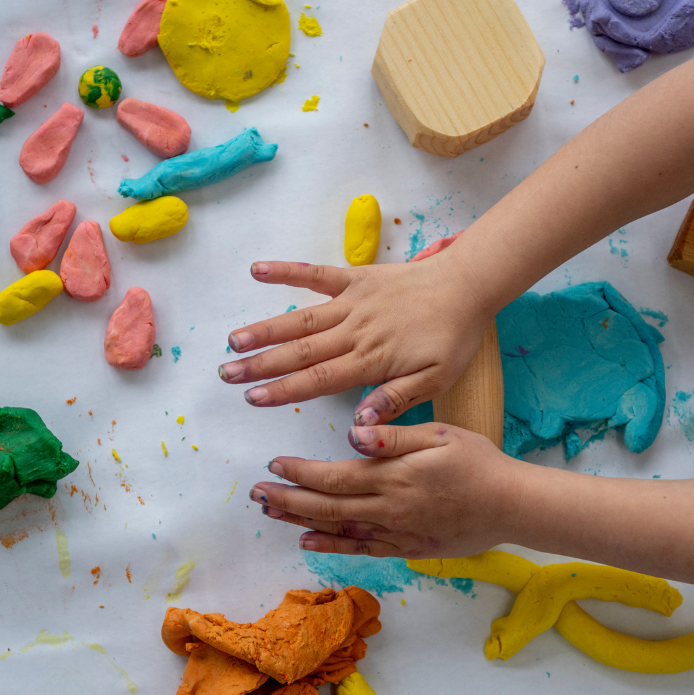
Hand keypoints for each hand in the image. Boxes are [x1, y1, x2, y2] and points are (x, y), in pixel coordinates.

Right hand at [218, 250, 490, 424]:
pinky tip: (258, 271)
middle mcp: (354, 332)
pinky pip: (316, 274)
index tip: (252, 398)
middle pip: (299, 351)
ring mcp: (352, 302)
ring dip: (265, 329)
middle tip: (226, 373)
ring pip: (300, 318)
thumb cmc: (453, 338)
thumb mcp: (435, 380)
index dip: (282, 389)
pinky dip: (287, 271)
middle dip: (260, 364)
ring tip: (232, 339)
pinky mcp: (356, 278)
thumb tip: (358, 423)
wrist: (467, 286)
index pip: (317, 380)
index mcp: (371, 360)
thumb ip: (395, 399)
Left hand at [249, 423, 523, 558]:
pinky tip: (309, 544)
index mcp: (392, 476)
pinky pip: (362, 550)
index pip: (333, 476)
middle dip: (287, 500)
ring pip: (337, 530)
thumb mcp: (441, 436)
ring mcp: (395, 532)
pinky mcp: (407, 548)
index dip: (300, 472)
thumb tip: (354, 432)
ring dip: (300, 522)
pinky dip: (332, 548)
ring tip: (271, 515)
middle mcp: (387, 508)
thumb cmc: (478, 463)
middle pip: (326, 506)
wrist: (511, 506)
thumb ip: (394, 436)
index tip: (274, 464)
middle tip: (256, 495)